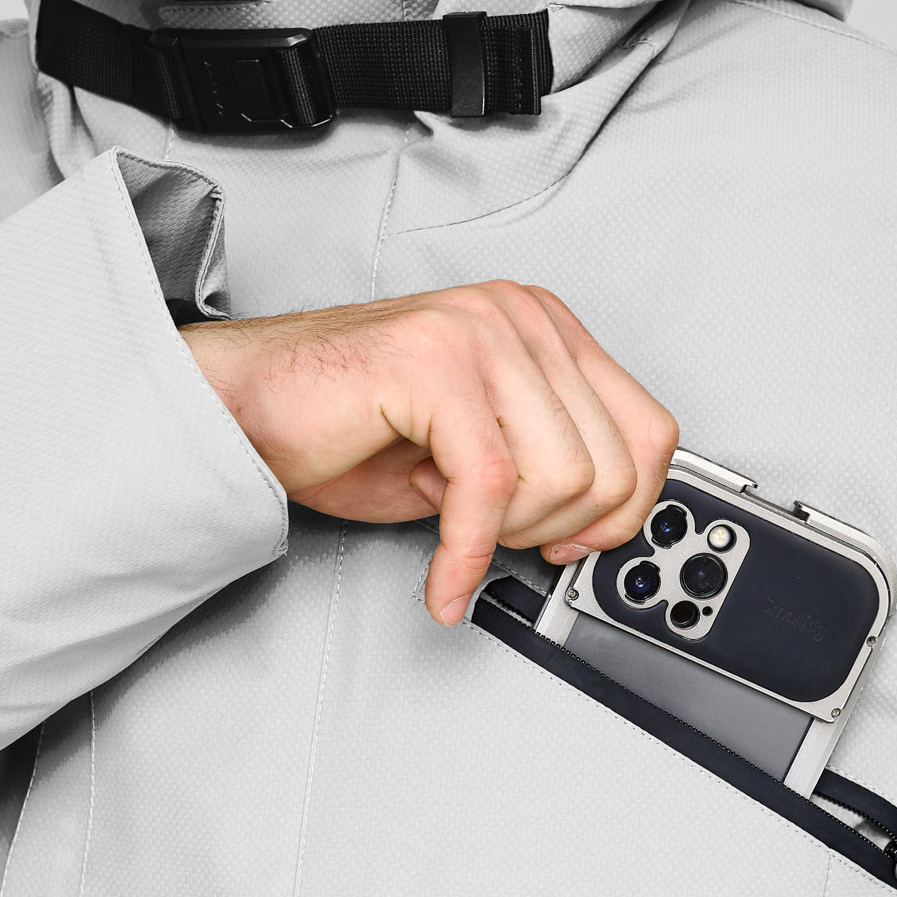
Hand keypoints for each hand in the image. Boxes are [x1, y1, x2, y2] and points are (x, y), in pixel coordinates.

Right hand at [180, 281, 677, 624]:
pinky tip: (441, 579)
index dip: (623, 514)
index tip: (571, 546)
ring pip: (563, 479)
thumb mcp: (480, 452)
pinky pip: (489, 490)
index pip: (651, 434)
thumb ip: (550, 467)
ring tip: (447, 518)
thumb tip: (611, 524)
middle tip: (493, 537)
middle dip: (556, 532)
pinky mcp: (434, 365)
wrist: (244, 412)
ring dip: (506, 534)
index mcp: (545, 328)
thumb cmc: (346, 432)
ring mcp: (479, 331)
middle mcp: (521, 317)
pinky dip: (465, 556)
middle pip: (615, 467)